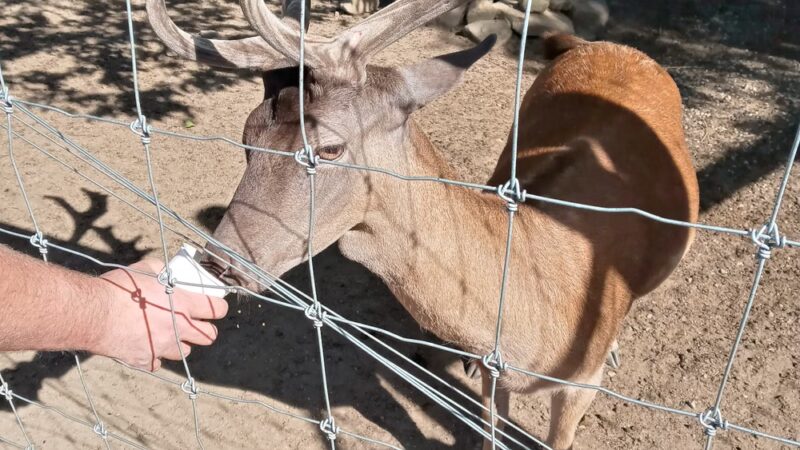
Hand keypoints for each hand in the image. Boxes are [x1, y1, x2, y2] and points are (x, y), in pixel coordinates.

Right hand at [92, 258, 227, 370]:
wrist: (93, 314)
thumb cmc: (120, 288)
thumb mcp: (146, 269)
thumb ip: (162, 271)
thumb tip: (168, 271)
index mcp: (184, 304)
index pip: (217, 309)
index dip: (218, 308)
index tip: (215, 307)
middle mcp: (178, 328)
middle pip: (208, 336)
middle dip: (205, 329)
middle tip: (196, 323)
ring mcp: (163, 347)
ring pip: (185, 352)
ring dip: (182, 344)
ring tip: (169, 334)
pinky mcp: (145, 360)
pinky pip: (158, 362)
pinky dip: (156, 355)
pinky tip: (147, 345)